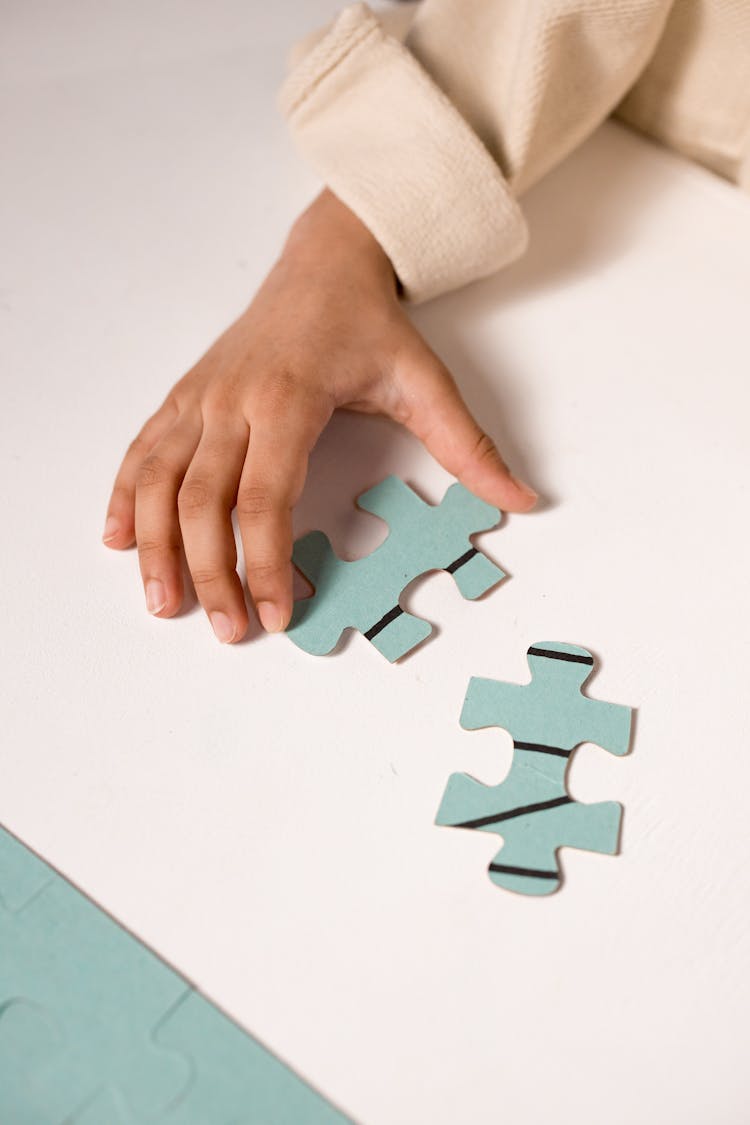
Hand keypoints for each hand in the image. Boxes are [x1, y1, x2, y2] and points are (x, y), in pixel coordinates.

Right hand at [103, 189, 536, 642]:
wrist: (322, 262)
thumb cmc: (366, 324)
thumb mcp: (424, 381)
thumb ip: (468, 447)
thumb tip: (521, 500)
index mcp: (288, 401)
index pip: (264, 499)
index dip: (264, 564)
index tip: (278, 613)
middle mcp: (231, 401)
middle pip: (202, 502)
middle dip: (210, 574)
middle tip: (226, 629)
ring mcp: (200, 397)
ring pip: (158, 481)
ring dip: (154, 547)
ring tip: (161, 602)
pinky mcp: (184, 395)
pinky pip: (142, 451)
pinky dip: (124, 497)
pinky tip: (119, 538)